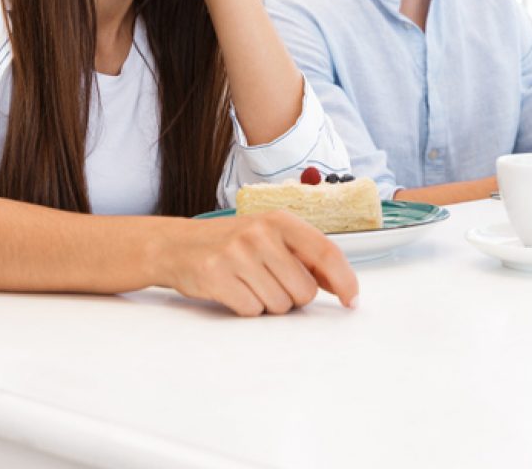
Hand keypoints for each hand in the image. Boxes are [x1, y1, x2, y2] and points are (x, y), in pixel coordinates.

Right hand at [159, 211, 358, 316]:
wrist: (179, 244)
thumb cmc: (233, 242)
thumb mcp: (270, 235)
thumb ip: (304, 255)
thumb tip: (341, 283)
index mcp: (280, 220)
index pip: (326, 252)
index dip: (345, 280)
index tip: (352, 299)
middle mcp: (260, 233)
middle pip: (304, 291)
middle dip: (293, 296)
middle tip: (270, 281)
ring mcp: (237, 254)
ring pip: (279, 305)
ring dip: (268, 302)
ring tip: (249, 282)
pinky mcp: (217, 276)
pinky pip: (251, 311)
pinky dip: (246, 308)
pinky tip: (233, 289)